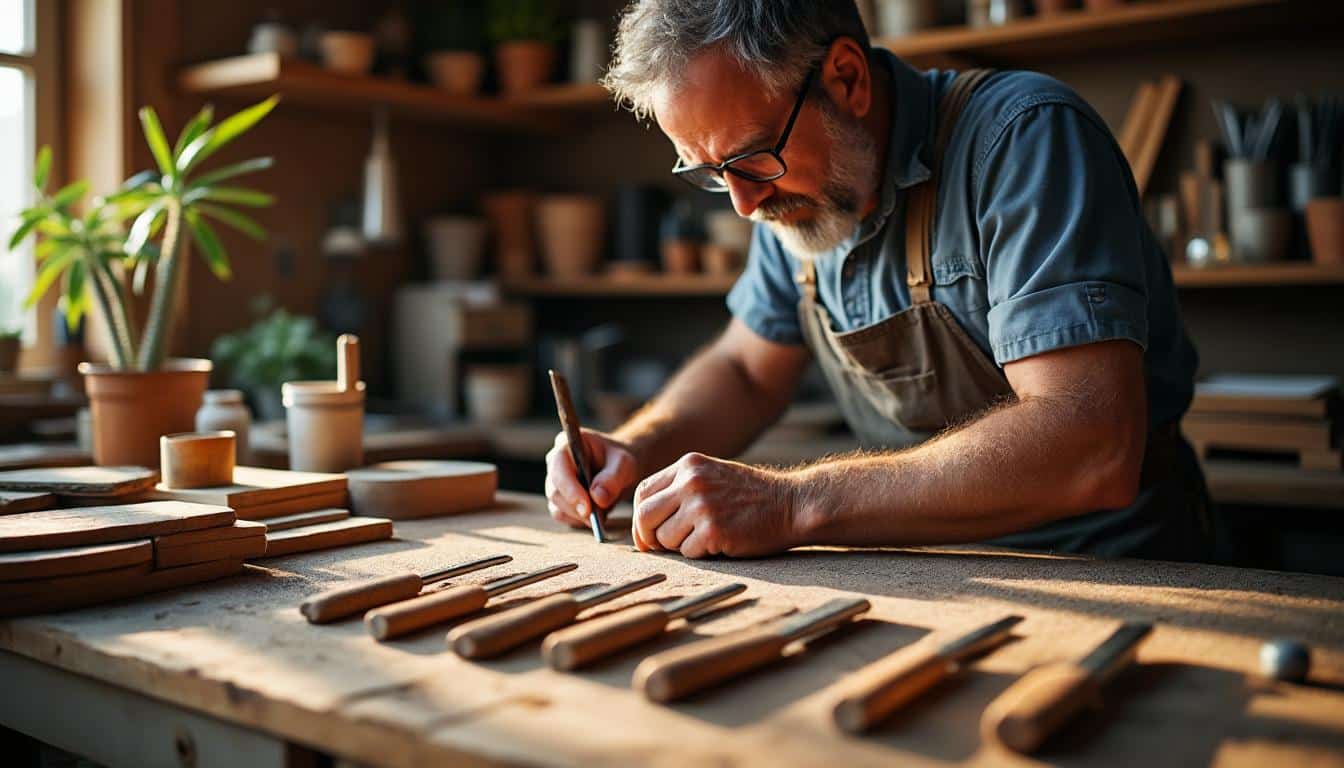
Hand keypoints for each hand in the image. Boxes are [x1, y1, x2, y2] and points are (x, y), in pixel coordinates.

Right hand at [544, 428, 639, 528]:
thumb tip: (597, 498)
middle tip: (595, 519)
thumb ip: (612, 478)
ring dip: (578, 515)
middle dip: (575, 507)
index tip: (587, 508)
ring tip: (601, 515)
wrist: (621, 470)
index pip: (559, 467)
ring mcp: (554, 482)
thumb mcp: (624, 464)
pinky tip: (594, 518)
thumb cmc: (620, 460)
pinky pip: (562, 515)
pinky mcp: (559, 499)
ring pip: (557, 505)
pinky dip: (578, 520)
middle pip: (555, 490)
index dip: (570, 489)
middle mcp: (555, 462)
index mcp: (566, 444)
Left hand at [632, 452, 800, 558]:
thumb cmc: (751, 497)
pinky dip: (701, 554)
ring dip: (679, 546)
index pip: (643, 492)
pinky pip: (688, 552)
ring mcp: (702, 505)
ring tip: (705, 538)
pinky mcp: (714, 530)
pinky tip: (721, 543)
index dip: (641, 517)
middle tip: (660, 547)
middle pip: (644, 516)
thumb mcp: (713, 477)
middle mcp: (691, 481)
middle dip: (648, 537)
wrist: (792, 504)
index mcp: (688, 465)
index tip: (648, 534)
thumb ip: (681, 488)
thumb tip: (645, 520)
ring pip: (664, 538)